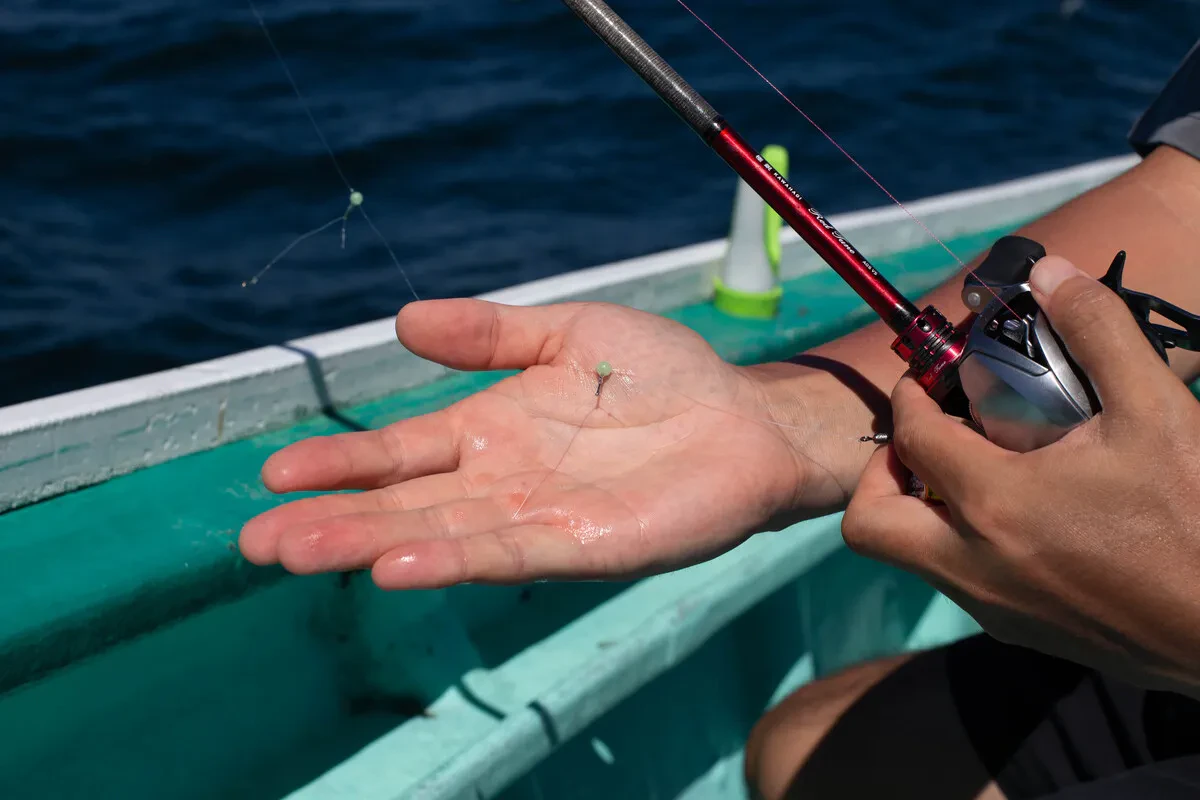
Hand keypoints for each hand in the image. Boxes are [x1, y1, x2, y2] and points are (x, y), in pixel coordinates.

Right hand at [240, 299, 852, 589]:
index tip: (275, 470)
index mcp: (491, 428)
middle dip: (331, 519)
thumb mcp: (569, 331)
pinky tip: (397, 566)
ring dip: (369, 544)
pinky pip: (509, 552)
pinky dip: (452, 558)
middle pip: (404, 504)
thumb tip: (401, 322)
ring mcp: (540, 517)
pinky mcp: (586, 544)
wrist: (744, 416)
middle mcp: (503, 481)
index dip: (341, 462)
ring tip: (300, 552)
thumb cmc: (662, 374)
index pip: (401, 451)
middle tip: (256, 541)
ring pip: (440, 534)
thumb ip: (491, 332)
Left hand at [842, 256, 1199, 695]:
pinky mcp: (1021, 633)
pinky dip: (959, 544)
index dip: (909, 396)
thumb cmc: (1199, 517)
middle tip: (926, 441)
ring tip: (973, 469)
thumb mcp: (1157, 409)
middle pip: (868, 526)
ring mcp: (993, 608)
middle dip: (879, 474)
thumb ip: (1097, 331)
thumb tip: (1049, 273)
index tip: (927, 379)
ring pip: (910, 559)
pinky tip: (1020, 513)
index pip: (910, 439)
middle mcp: (973, 566)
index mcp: (994, 505)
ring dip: (918, 510)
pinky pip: (956, 583)